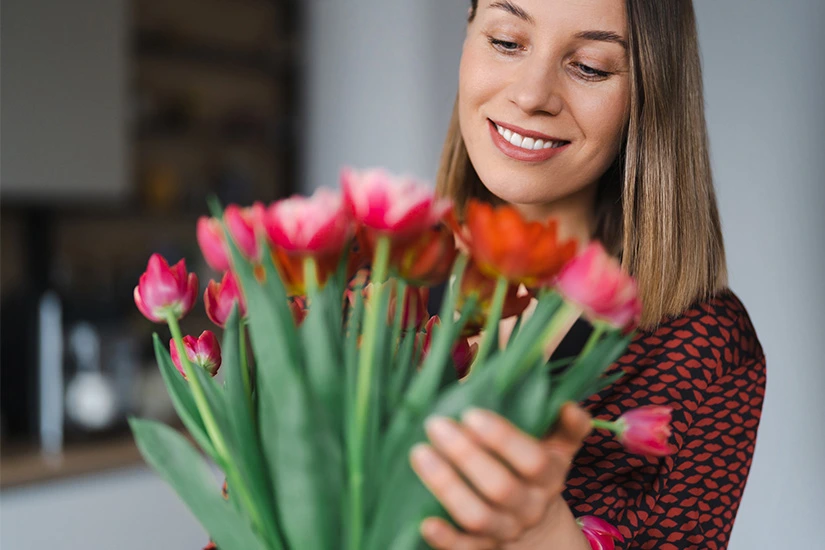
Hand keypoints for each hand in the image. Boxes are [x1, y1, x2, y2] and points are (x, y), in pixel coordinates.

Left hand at [410, 402, 591, 548]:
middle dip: (465, 455)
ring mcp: (506, 531)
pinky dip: (446, 538)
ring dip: (446, 486)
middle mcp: (530, 507)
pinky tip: (424, 521)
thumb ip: (567, 426)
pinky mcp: (484, 549)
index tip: (470, 413)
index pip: (532, 461)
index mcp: (549, 476)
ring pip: (478, 517)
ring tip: (419, 453)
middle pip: (500, 487)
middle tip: (435, 424)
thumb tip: (569, 406)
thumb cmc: (537, 472)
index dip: (502, 439)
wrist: (539, 528)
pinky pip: (465, 549)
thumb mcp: (558, 448)